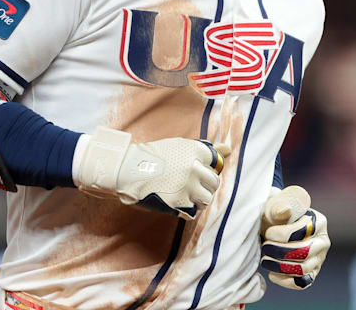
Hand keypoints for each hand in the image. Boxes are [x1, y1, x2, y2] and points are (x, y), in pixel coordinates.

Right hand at [75, 127, 229, 219]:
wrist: (126, 169)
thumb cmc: (153, 156)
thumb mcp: (179, 146)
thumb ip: (206, 149)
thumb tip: (229, 149)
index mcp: (196, 150)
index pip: (215, 162)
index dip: (206, 169)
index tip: (196, 171)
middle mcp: (195, 167)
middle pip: (214, 182)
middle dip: (205, 185)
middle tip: (190, 186)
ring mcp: (188, 186)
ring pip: (207, 198)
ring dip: (198, 199)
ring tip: (184, 195)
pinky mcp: (179, 202)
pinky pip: (194, 211)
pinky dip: (187, 210)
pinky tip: (176, 203)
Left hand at [259, 185, 329, 288]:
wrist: (275, 227)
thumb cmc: (276, 215)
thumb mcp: (276, 205)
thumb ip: (279, 206)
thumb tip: (285, 210)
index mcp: (319, 222)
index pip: (302, 232)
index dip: (281, 235)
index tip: (268, 232)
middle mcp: (323, 241)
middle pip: (304, 252)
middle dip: (279, 252)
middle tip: (265, 247)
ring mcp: (319, 259)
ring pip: (302, 269)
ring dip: (279, 266)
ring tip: (265, 259)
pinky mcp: (311, 273)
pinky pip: (301, 283)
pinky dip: (285, 281)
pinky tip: (272, 273)